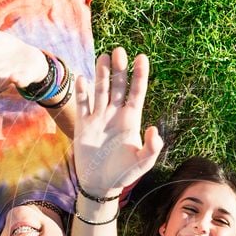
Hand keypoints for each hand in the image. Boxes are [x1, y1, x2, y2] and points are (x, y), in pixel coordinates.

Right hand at [73, 48, 162, 193]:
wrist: (100, 184)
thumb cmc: (124, 174)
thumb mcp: (142, 163)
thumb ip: (151, 148)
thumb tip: (154, 130)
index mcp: (131, 120)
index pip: (136, 93)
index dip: (139, 76)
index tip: (142, 58)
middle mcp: (115, 114)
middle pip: (118, 86)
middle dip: (119, 69)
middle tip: (120, 51)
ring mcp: (98, 118)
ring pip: (100, 90)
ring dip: (101, 74)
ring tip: (103, 57)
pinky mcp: (83, 125)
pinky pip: (82, 104)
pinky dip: (81, 92)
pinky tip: (82, 78)